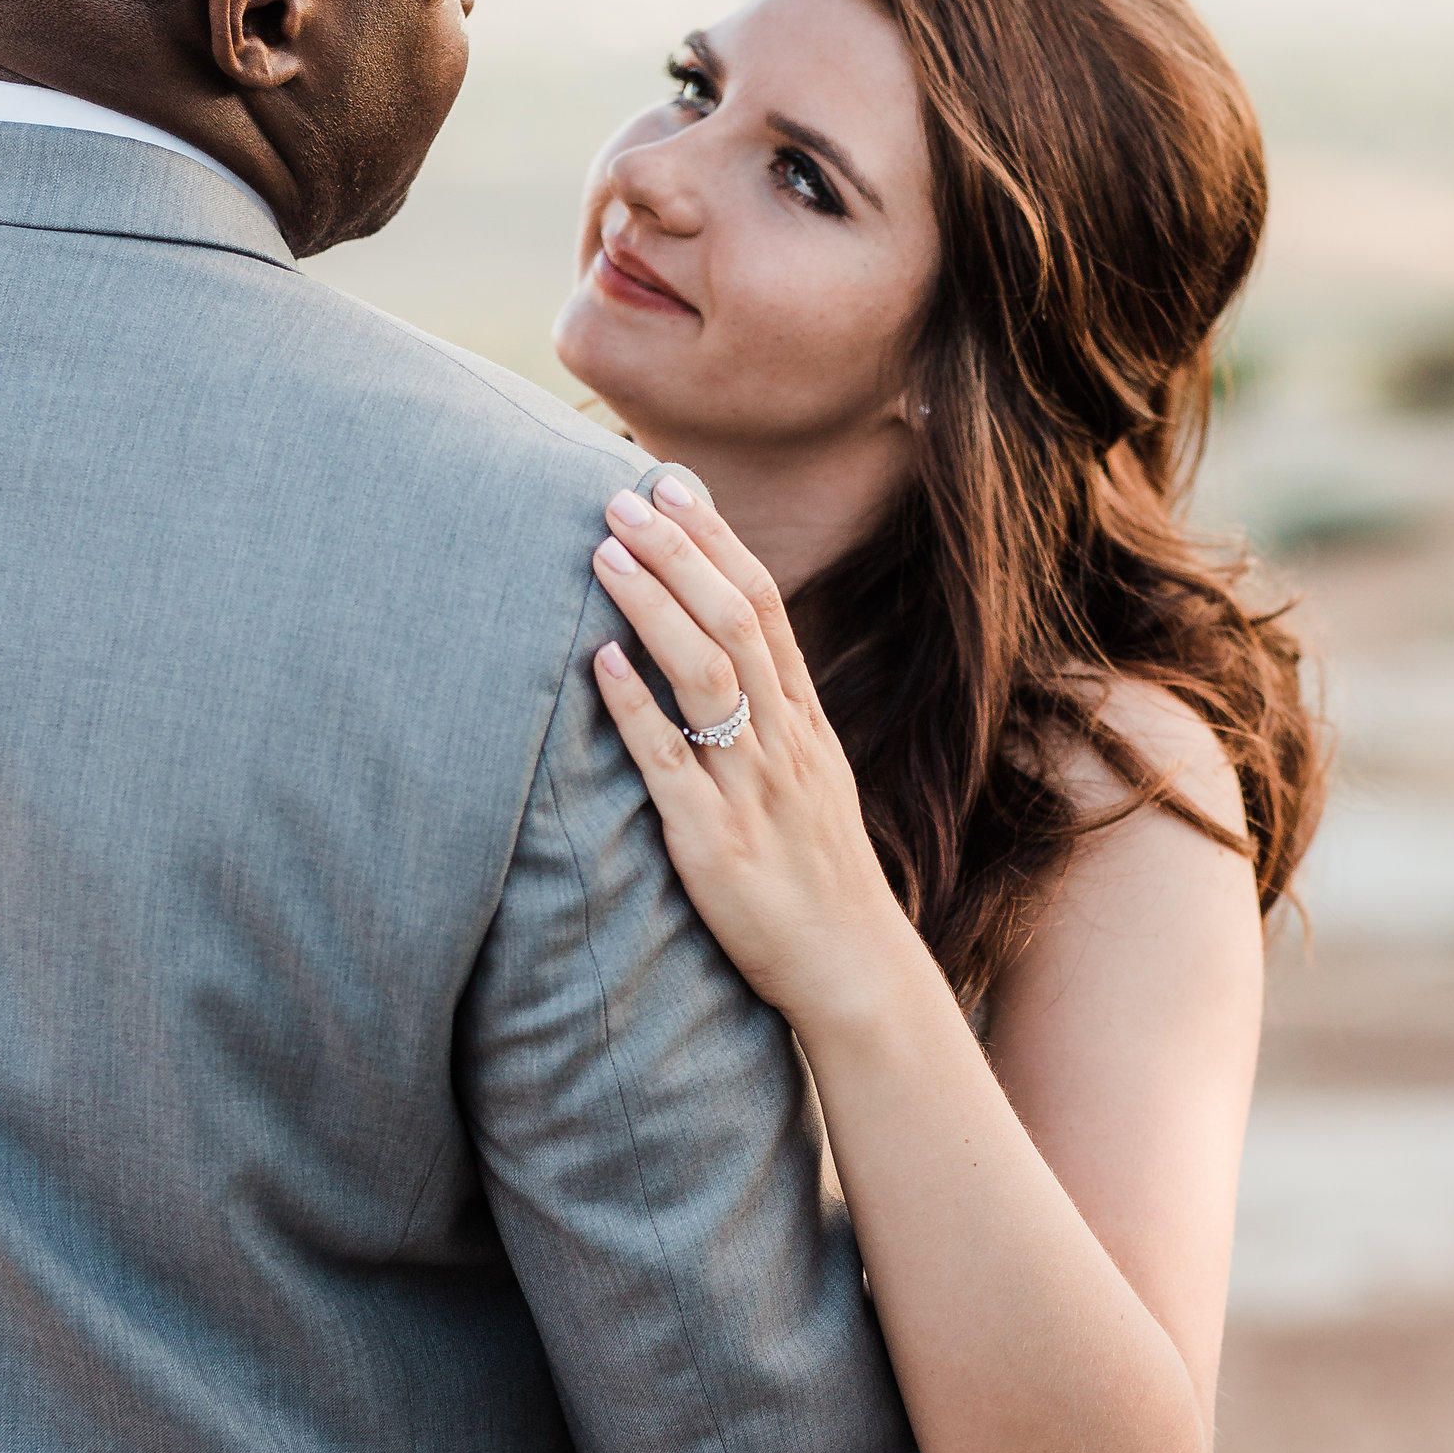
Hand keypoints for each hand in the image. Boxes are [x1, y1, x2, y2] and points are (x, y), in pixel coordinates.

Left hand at [589, 475, 917, 1031]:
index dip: (716, 539)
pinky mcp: (714, 841)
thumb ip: (769, 720)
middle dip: (678, 550)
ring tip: (605, 550)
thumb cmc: (819, 877)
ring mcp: (752, 788)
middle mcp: (784, 741)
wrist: (853, 968)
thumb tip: (720, 657)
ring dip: (654, 604)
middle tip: (623, 493)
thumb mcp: (808, 781)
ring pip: (707, 674)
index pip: (764, 606)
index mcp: (805, 722)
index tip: (672, 483)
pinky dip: (635, 705)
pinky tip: (600, 659)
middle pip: (734, 621)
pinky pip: (670, 762)